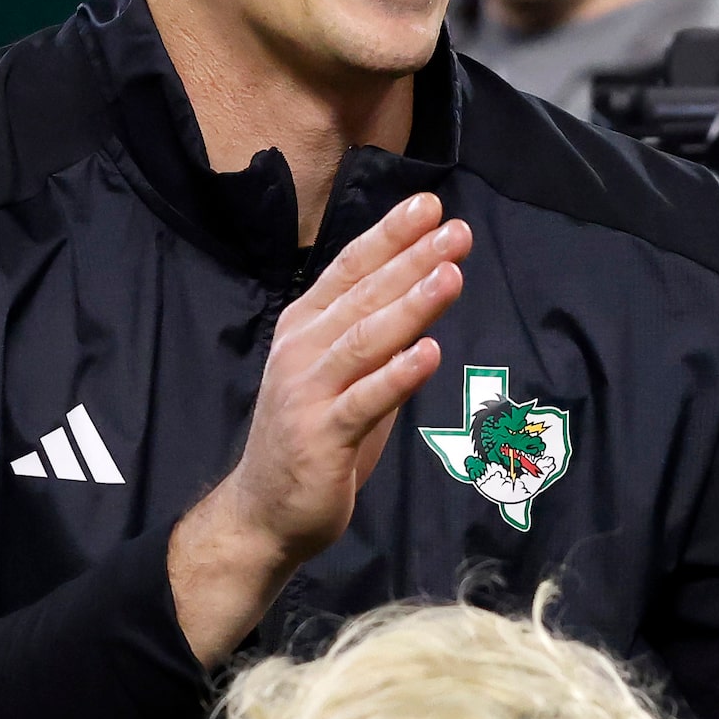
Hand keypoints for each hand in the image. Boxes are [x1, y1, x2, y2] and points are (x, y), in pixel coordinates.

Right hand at [169, 193, 472, 663]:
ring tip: (450, 273)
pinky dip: (397, 374)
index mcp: (305, 327)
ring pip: (366, 339)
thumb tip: (425, 289)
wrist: (263, 513)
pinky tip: (428, 351)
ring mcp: (308, 391)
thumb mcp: (342, 376)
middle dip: (412, 259)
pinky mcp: (321, 435)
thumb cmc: (310, 439)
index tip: (429, 205)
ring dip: (410, 304)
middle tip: (455, 230)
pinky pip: (365, 400)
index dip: (389, 235)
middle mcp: (301, 350)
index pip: (351, 269)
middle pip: (364, 295)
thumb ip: (375, 338)